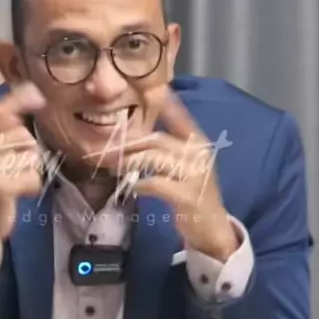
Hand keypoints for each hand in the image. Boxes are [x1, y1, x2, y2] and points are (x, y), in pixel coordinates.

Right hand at [0, 82, 45, 271]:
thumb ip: (5, 130)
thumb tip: (32, 95)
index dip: (18, 100)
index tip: (38, 95)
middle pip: (23, 135)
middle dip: (26, 152)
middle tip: (12, 170)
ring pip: (31, 156)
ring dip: (30, 171)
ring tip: (13, 182)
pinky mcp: (0, 185)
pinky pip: (33, 176)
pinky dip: (32, 187)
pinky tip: (17, 195)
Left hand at [122, 87, 238, 261]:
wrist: (212, 230)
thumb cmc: (193, 195)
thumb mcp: (185, 167)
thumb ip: (166, 151)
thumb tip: (135, 139)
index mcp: (198, 145)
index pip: (180, 118)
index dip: (167, 103)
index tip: (153, 88)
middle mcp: (199, 155)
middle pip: (157, 140)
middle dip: (128, 143)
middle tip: (105, 148)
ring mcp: (195, 175)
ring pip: (154, 159)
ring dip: (129, 162)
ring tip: (111, 165)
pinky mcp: (188, 196)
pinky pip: (156, 183)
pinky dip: (140, 184)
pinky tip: (131, 187)